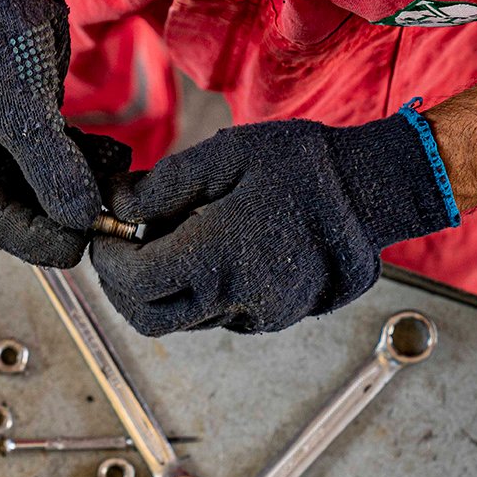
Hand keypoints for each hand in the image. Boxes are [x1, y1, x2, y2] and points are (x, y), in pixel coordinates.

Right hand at [0, 0, 130, 266]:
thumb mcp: (22, 107)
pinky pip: (47, 153)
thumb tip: (79, 216)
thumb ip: (51, 166)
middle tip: (102, 220)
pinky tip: (109, 160)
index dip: (35, 239)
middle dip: (56, 215)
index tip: (79, 245)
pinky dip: (75, 160)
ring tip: (112, 187)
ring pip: (33, 182)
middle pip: (11, 206)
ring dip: (71, 188)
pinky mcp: (16, 114)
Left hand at [90, 107, 457, 334]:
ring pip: (181, 320)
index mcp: (220, 256)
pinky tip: (204, 251)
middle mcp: (237, 297)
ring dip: (157, 291)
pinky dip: (193, 293)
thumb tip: (116, 203)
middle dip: (120, 288)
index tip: (102, 231)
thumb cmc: (302, 165)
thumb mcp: (226, 155)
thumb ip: (163, 185)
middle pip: (148, 319)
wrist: (374, 190)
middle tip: (119, 245)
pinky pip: (215, 316)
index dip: (107, 259)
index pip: (135, 281)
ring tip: (167, 238)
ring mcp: (259, 314)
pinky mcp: (275, 317)